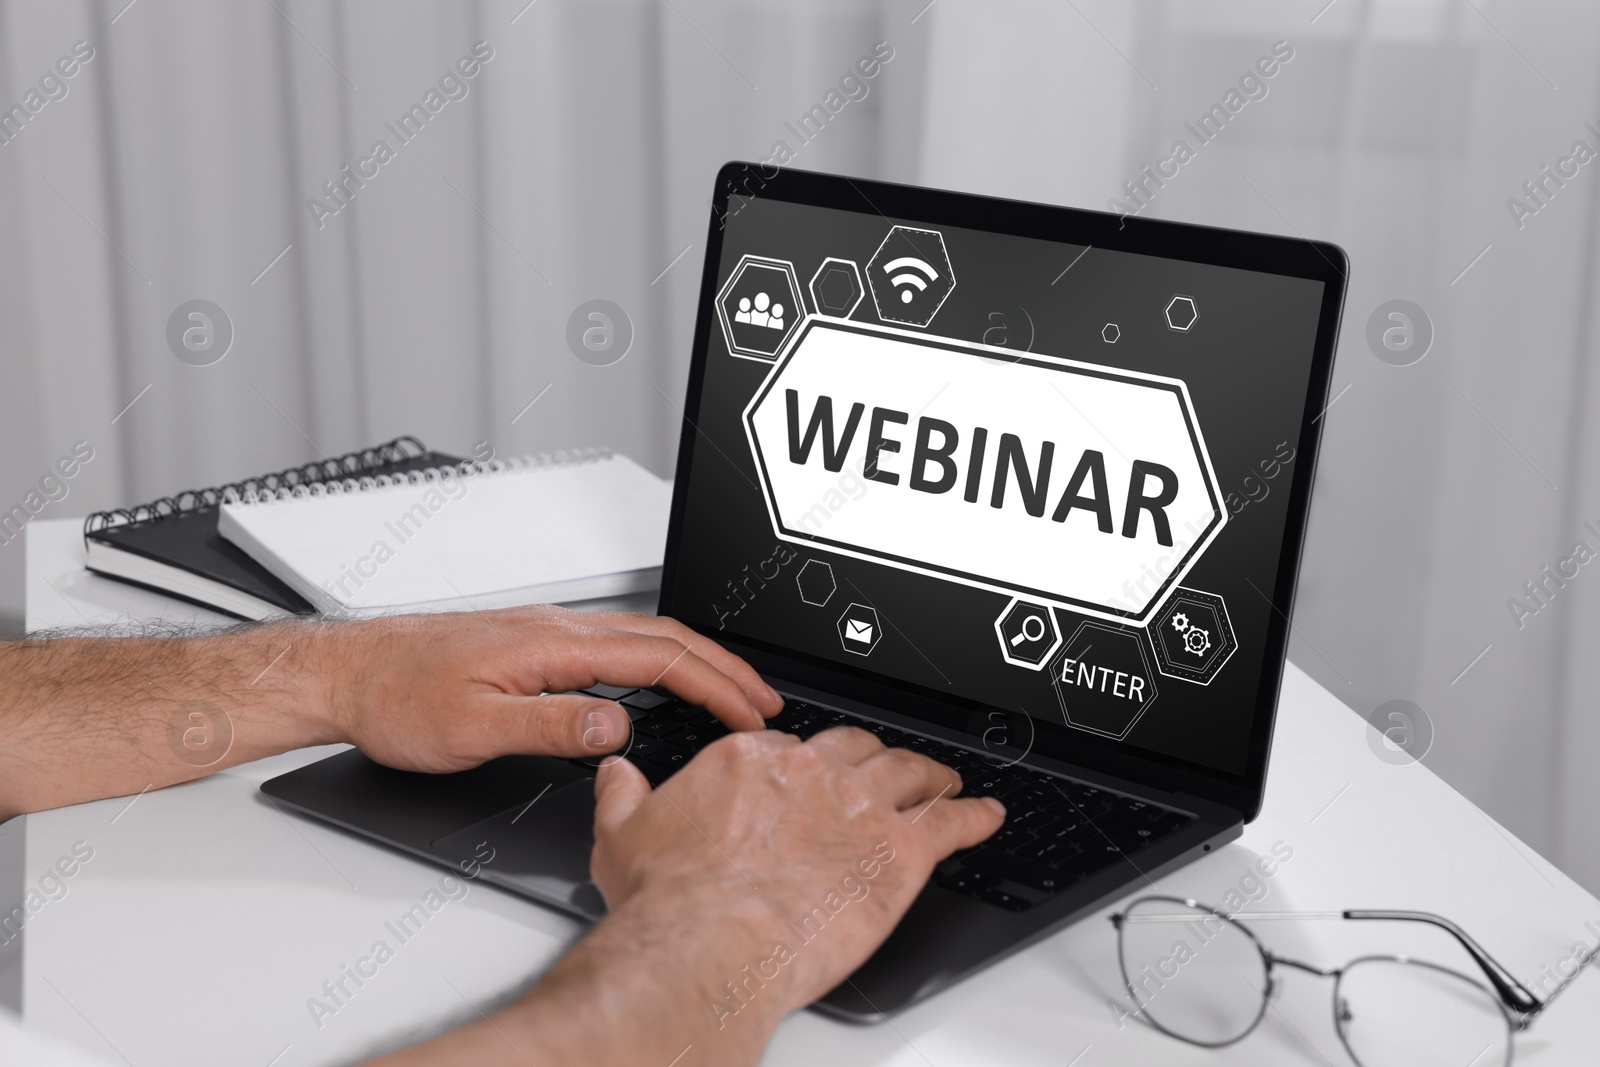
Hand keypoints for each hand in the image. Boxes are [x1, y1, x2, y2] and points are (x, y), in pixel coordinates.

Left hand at [322, 606, 783, 772]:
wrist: (349, 673)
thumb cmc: (398, 698)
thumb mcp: (473, 727)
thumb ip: (550, 727)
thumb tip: (617, 728)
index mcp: (553, 645)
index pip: (660, 658)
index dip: (715, 686)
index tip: (751, 715)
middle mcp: (558, 629)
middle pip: (666, 637)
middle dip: (725, 668)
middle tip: (764, 702)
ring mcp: (548, 634)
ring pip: (645, 637)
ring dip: (697, 662)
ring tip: (730, 692)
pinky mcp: (535, 645)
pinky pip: (618, 645)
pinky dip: (661, 661)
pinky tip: (662, 683)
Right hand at [590, 727, 1004, 1042]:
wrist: (707, 942)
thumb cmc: (670, 900)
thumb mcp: (622, 835)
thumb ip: (623, 796)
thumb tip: (617, 774)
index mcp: (750, 762)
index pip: (790, 747)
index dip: (805, 765)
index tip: (807, 778)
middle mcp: (810, 772)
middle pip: (856, 749)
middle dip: (872, 758)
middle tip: (884, 771)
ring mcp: (860, 807)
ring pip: (909, 774)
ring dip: (929, 777)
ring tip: (943, 783)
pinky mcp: (899, 852)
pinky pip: (951, 824)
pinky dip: (974, 816)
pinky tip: (986, 815)